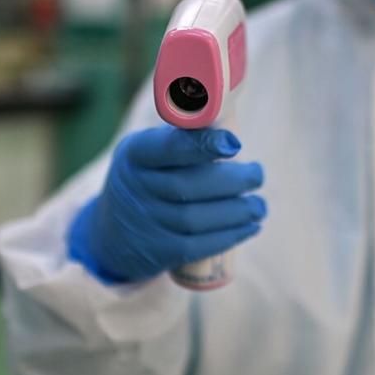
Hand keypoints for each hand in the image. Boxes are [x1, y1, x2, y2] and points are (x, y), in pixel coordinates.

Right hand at [68, 126, 265, 282]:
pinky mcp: (158, 251)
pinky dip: (229, 236)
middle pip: (189, 185)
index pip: (169, 147)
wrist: (114, 233)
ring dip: (238, 211)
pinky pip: (198, 245)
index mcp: (136, 154)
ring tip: (260, 206)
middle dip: (233, 181)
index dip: (203, 145)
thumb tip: (233, 122)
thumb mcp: (150, 150)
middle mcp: (135, 187)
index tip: (235, 144)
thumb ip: (185, 137)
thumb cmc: (149, 177)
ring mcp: (145, 222)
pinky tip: (250, 227)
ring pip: (196, 218)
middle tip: (258, 175)